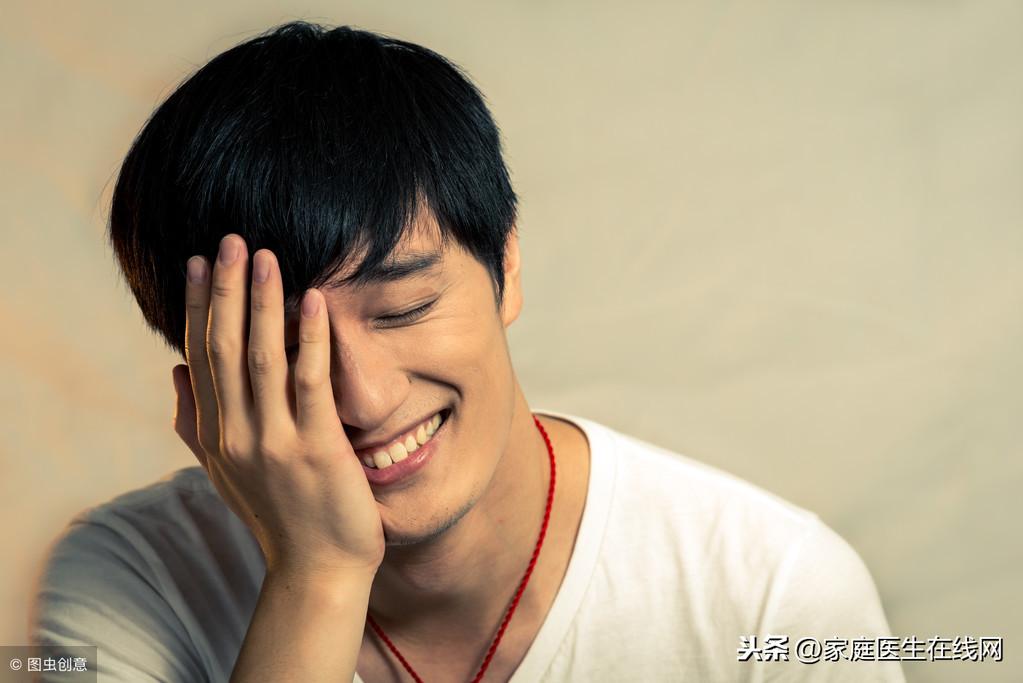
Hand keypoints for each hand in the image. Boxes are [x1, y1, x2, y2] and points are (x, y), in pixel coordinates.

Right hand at [171, 234, 384, 577]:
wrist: (317, 569)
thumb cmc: (278, 515)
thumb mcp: (226, 471)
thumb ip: (197, 423)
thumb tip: (176, 373)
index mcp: (216, 435)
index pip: (202, 356)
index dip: (202, 307)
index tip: (200, 262)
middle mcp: (237, 434)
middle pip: (226, 348)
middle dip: (227, 292)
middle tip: (230, 241)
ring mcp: (275, 442)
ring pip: (262, 358)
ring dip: (263, 304)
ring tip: (265, 257)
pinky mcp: (317, 449)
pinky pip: (310, 383)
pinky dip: (311, 339)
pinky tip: (314, 302)